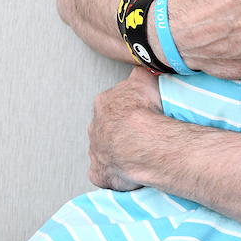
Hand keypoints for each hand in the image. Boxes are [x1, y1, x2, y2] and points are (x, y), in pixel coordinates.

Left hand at [88, 66, 163, 190]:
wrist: (142, 142)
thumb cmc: (144, 111)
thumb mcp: (145, 79)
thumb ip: (142, 72)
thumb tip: (144, 66)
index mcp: (104, 103)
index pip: (113, 103)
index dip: (128, 108)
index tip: (141, 112)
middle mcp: (95, 127)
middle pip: (106, 127)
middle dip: (119, 130)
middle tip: (141, 134)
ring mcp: (95, 151)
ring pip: (105, 150)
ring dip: (117, 152)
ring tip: (138, 154)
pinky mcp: (99, 172)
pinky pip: (104, 173)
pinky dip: (113, 174)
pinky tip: (127, 173)